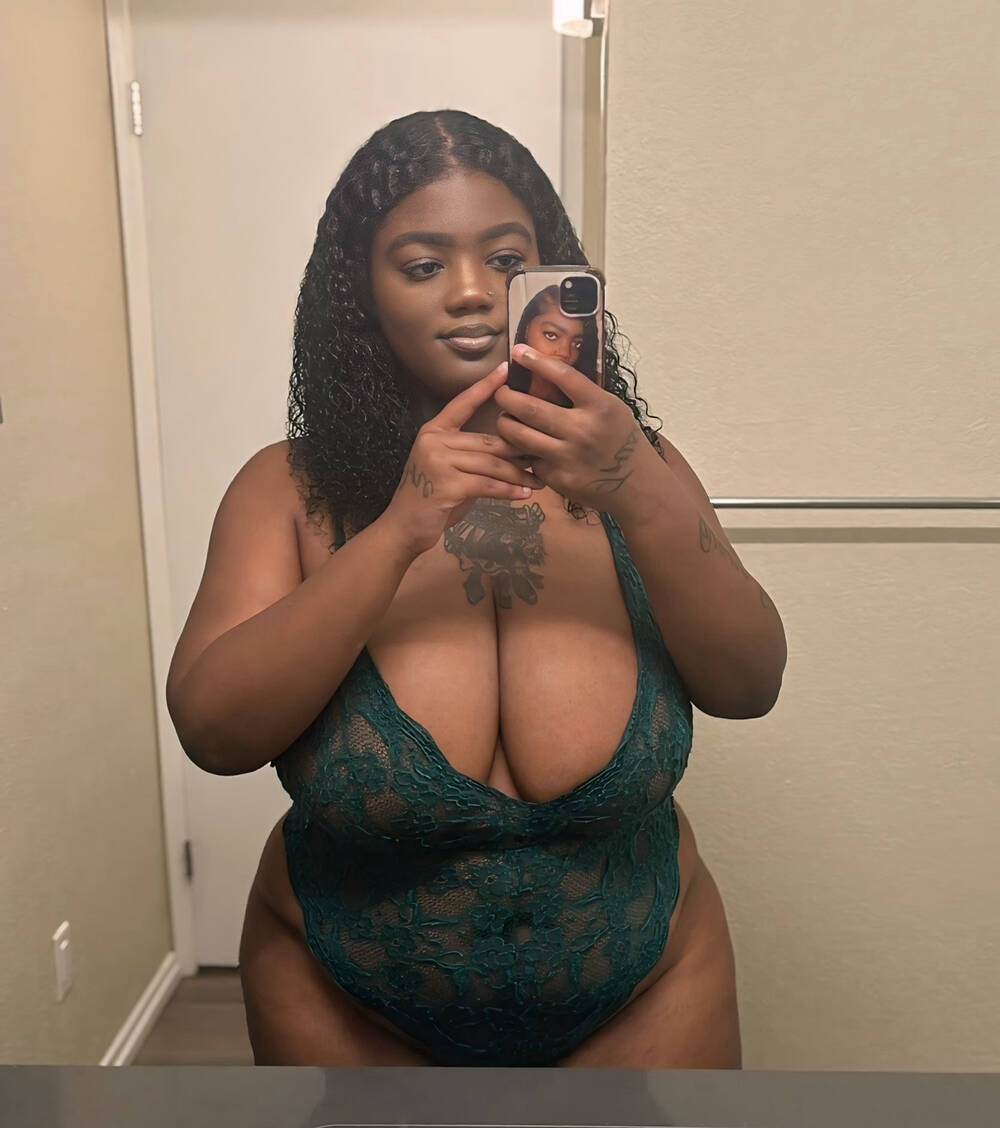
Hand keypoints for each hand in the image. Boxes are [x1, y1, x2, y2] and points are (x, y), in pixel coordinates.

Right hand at [383, 361, 543, 555]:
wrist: (403, 528)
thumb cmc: (429, 500)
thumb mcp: (448, 470)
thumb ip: (472, 457)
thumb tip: (510, 452)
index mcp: (434, 431)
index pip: (463, 403)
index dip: (485, 386)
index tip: (505, 370)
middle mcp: (434, 440)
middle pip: (488, 441)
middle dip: (518, 451)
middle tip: (543, 455)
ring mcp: (439, 461)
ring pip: (491, 463)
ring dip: (518, 474)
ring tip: (539, 480)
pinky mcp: (448, 484)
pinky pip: (488, 484)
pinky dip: (509, 491)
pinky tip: (524, 495)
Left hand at [492, 344, 647, 516]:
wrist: (636, 485)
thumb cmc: (621, 439)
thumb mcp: (612, 409)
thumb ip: (584, 394)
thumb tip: (547, 371)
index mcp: (600, 406)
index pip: (563, 376)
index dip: (536, 361)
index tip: (518, 351)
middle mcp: (582, 430)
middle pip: (529, 408)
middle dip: (506, 397)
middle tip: (501, 392)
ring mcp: (568, 457)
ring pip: (519, 436)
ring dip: (505, 424)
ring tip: (504, 418)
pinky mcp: (559, 479)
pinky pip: (530, 460)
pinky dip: (523, 452)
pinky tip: (522, 447)